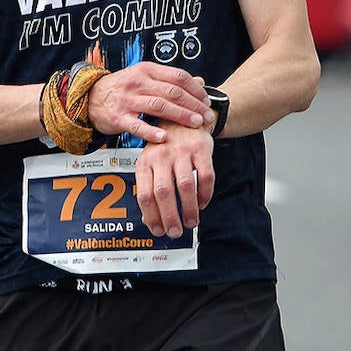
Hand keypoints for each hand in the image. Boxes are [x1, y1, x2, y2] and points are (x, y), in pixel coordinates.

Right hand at [86, 62, 210, 143]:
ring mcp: (127, 100)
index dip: (196, 89)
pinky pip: (136, 125)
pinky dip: (150, 131)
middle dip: (193, 104)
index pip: (178, 76)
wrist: (88, 97)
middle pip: (172, 92)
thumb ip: (169, 80)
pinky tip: (163, 137)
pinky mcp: (117, 117)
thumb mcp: (143, 77)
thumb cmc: (121, 88)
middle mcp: (137, 82)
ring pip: (158, 106)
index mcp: (146, 70)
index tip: (207, 100)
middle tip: (207, 115)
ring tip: (195, 124)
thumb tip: (200, 82)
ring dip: (180, 115)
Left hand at [136, 121, 214, 238]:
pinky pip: (205, 176)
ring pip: (185, 186)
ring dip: (189, 208)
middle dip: (170, 217)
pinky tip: (203, 203)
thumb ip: (149, 188)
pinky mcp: (201, 149)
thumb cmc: (165, 147)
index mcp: (145, 162)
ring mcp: (182, 151)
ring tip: (192, 222)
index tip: (158, 231)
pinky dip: (205, 193)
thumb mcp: (151, 164)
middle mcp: (161, 156)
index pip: (145, 194)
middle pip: (163, 192)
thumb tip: (149, 220)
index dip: (152, 216)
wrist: (183, 118)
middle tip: (176, 232)